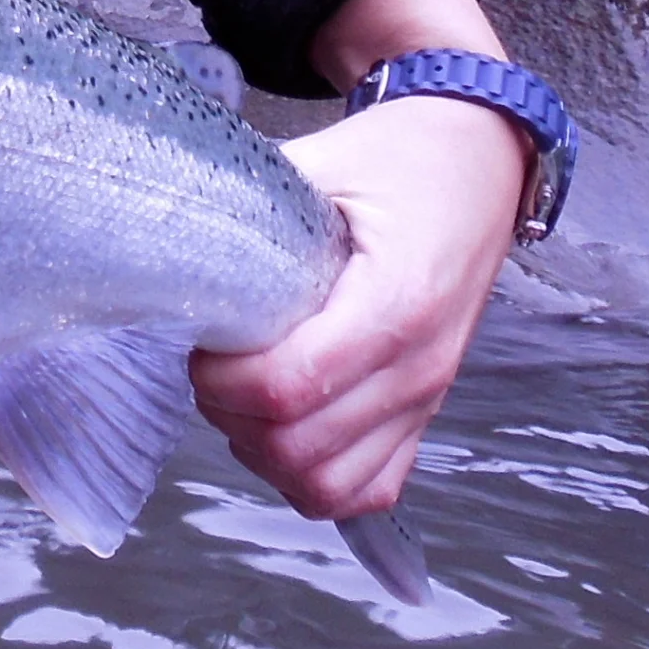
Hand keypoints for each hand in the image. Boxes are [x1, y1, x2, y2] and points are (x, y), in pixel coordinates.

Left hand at [191, 0, 527, 518]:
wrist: (479, 165)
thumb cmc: (399, 160)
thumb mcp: (324, 160)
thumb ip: (253, 201)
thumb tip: (170, 223)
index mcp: (396, 301)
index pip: (291, 385)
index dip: (224, 380)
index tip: (197, 344)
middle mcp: (418, 366)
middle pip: (300, 447)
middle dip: (232, 414)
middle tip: (208, 363)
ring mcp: (426, 399)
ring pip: (330, 485)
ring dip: (266, 452)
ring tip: (238, 393)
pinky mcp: (425, 415)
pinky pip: (370, 488)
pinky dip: (315, 475)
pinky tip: (282, 425)